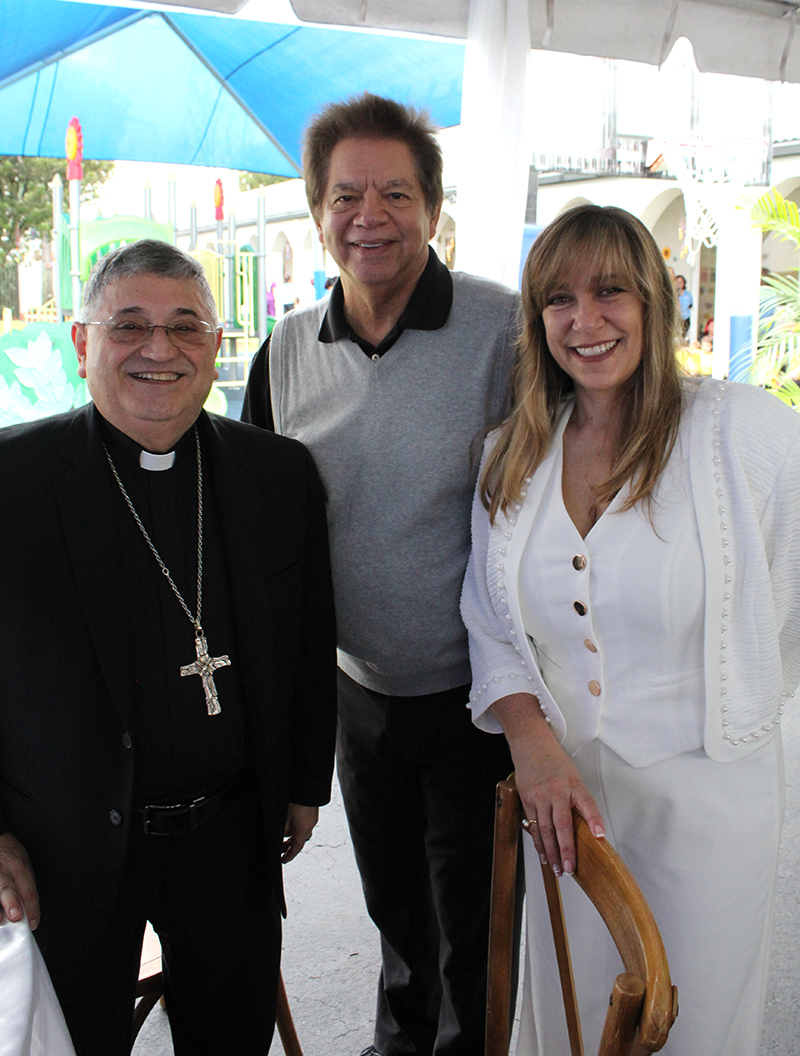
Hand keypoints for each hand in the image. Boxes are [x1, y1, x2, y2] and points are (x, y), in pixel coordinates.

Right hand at [0, 832, 39, 929]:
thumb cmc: (10, 854)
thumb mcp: (22, 863)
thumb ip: (25, 884)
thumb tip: (28, 909)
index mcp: (20, 867)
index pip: (29, 890)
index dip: (32, 908)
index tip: (33, 923)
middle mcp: (4, 871)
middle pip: (7, 888)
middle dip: (12, 903)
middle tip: (16, 916)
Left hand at [281, 804, 318, 863]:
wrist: (307, 789)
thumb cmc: (296, 803)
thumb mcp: (285, 818)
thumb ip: (284, 830)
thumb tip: (281, 836)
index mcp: (303, 831)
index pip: (296, 849)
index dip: (289, 856)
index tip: (283, 860)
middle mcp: (309, 827)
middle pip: (299, 842)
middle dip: (290, 846)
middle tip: (281, 850)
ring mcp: (312, 820)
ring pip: (302, 833)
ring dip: (293, 837)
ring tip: (284, 837)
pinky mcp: (312, 814)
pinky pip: (304, 826)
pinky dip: (297, 828)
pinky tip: (291, 824)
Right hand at [491, 693, 604, 876]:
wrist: (532, 745)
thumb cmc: (556, 763)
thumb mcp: (574, 777)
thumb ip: (579, 801)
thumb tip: (588, 830)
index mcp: (573, 784)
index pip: (586, 803)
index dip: (593, 820)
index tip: (599, 836)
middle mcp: (555, 791)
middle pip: (561, 824)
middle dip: (566, 849)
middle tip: (571, 868)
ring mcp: (539, 796)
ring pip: (545, 829)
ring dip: (552, 852)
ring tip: (558, 869)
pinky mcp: (527, 799)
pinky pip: (533, 826)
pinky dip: (539, 843)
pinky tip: (544, 855)